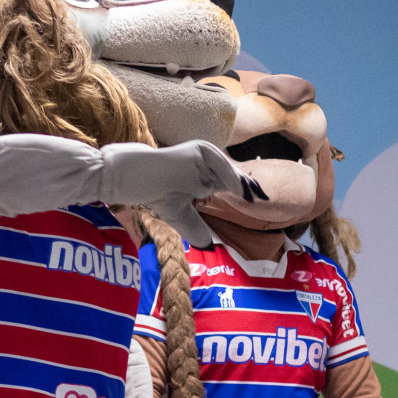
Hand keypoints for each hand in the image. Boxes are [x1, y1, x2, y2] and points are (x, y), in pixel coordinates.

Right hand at [101, 141, 258, 246]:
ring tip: (257, 198)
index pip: (231, 183)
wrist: (131, 178)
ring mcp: (203, 155)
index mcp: (205, 172)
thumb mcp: (179, 213)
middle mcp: (207, 160)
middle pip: (235, 176)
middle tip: (265, 199)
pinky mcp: (199, 151)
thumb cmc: (153, 191)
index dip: (246, 192)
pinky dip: (232, 178)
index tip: (262, 202)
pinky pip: (221, 166)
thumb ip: (194, 226)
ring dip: (244, 185)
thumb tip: (208, 246)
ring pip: (230, 172)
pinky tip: (242, 191)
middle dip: (249, 188)